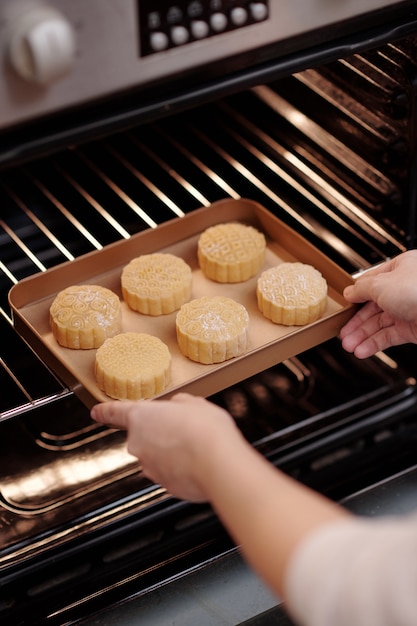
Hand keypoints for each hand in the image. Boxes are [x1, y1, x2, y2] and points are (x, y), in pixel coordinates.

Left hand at [90, 392, 240, 502]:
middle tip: (186, 428)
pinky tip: (198, 462)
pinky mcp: (164, 485)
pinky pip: (170, 472)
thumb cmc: (205, 431)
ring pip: (158, 455)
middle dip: (162, 432)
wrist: (217, 463)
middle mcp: (138, 444)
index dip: (104, 411)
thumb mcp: (194, 403)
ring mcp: (150, 467)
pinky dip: (182, 468)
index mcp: (141, 417)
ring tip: (196, 446)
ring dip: (172, 451)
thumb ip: (179, 404)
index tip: (96, 412)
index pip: (115, 412)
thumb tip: (178, 408)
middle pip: (144, 435)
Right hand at [340, 250, 416, 357]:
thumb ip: (362, 289)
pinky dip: (374, 344)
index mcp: (399, 270)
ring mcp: (409, 309)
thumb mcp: (381, 284)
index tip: (344, 306)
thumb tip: (349, 291)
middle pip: (373, 306)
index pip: (371, 282)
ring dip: (362, 336)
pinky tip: (362, 349)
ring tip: (349, 346)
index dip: (356, 295)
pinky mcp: (414, 328)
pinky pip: (389, 336)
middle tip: (343, 333)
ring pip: (380, 324)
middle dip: (356, 322)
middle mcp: (404, 289)